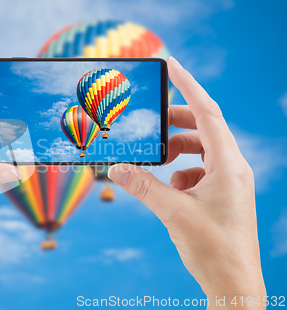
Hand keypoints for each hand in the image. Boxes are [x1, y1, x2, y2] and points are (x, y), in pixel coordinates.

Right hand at [108, 57, 265, 308]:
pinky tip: (169, 190)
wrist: (233, 283)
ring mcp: (229, 182)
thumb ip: (143, 186)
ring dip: (176, 151)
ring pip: (200, 150)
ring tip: (156, 161)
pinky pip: (199, 170)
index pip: (208, 113)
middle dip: (175, 123)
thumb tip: (116, 169)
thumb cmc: (214, 249)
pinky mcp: (222, 195)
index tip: (171, 66)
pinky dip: (180, 172)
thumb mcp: (173, 213)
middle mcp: (232, 168)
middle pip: (203, 129)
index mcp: (228, 165)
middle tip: (151, 124)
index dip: (188, 86)